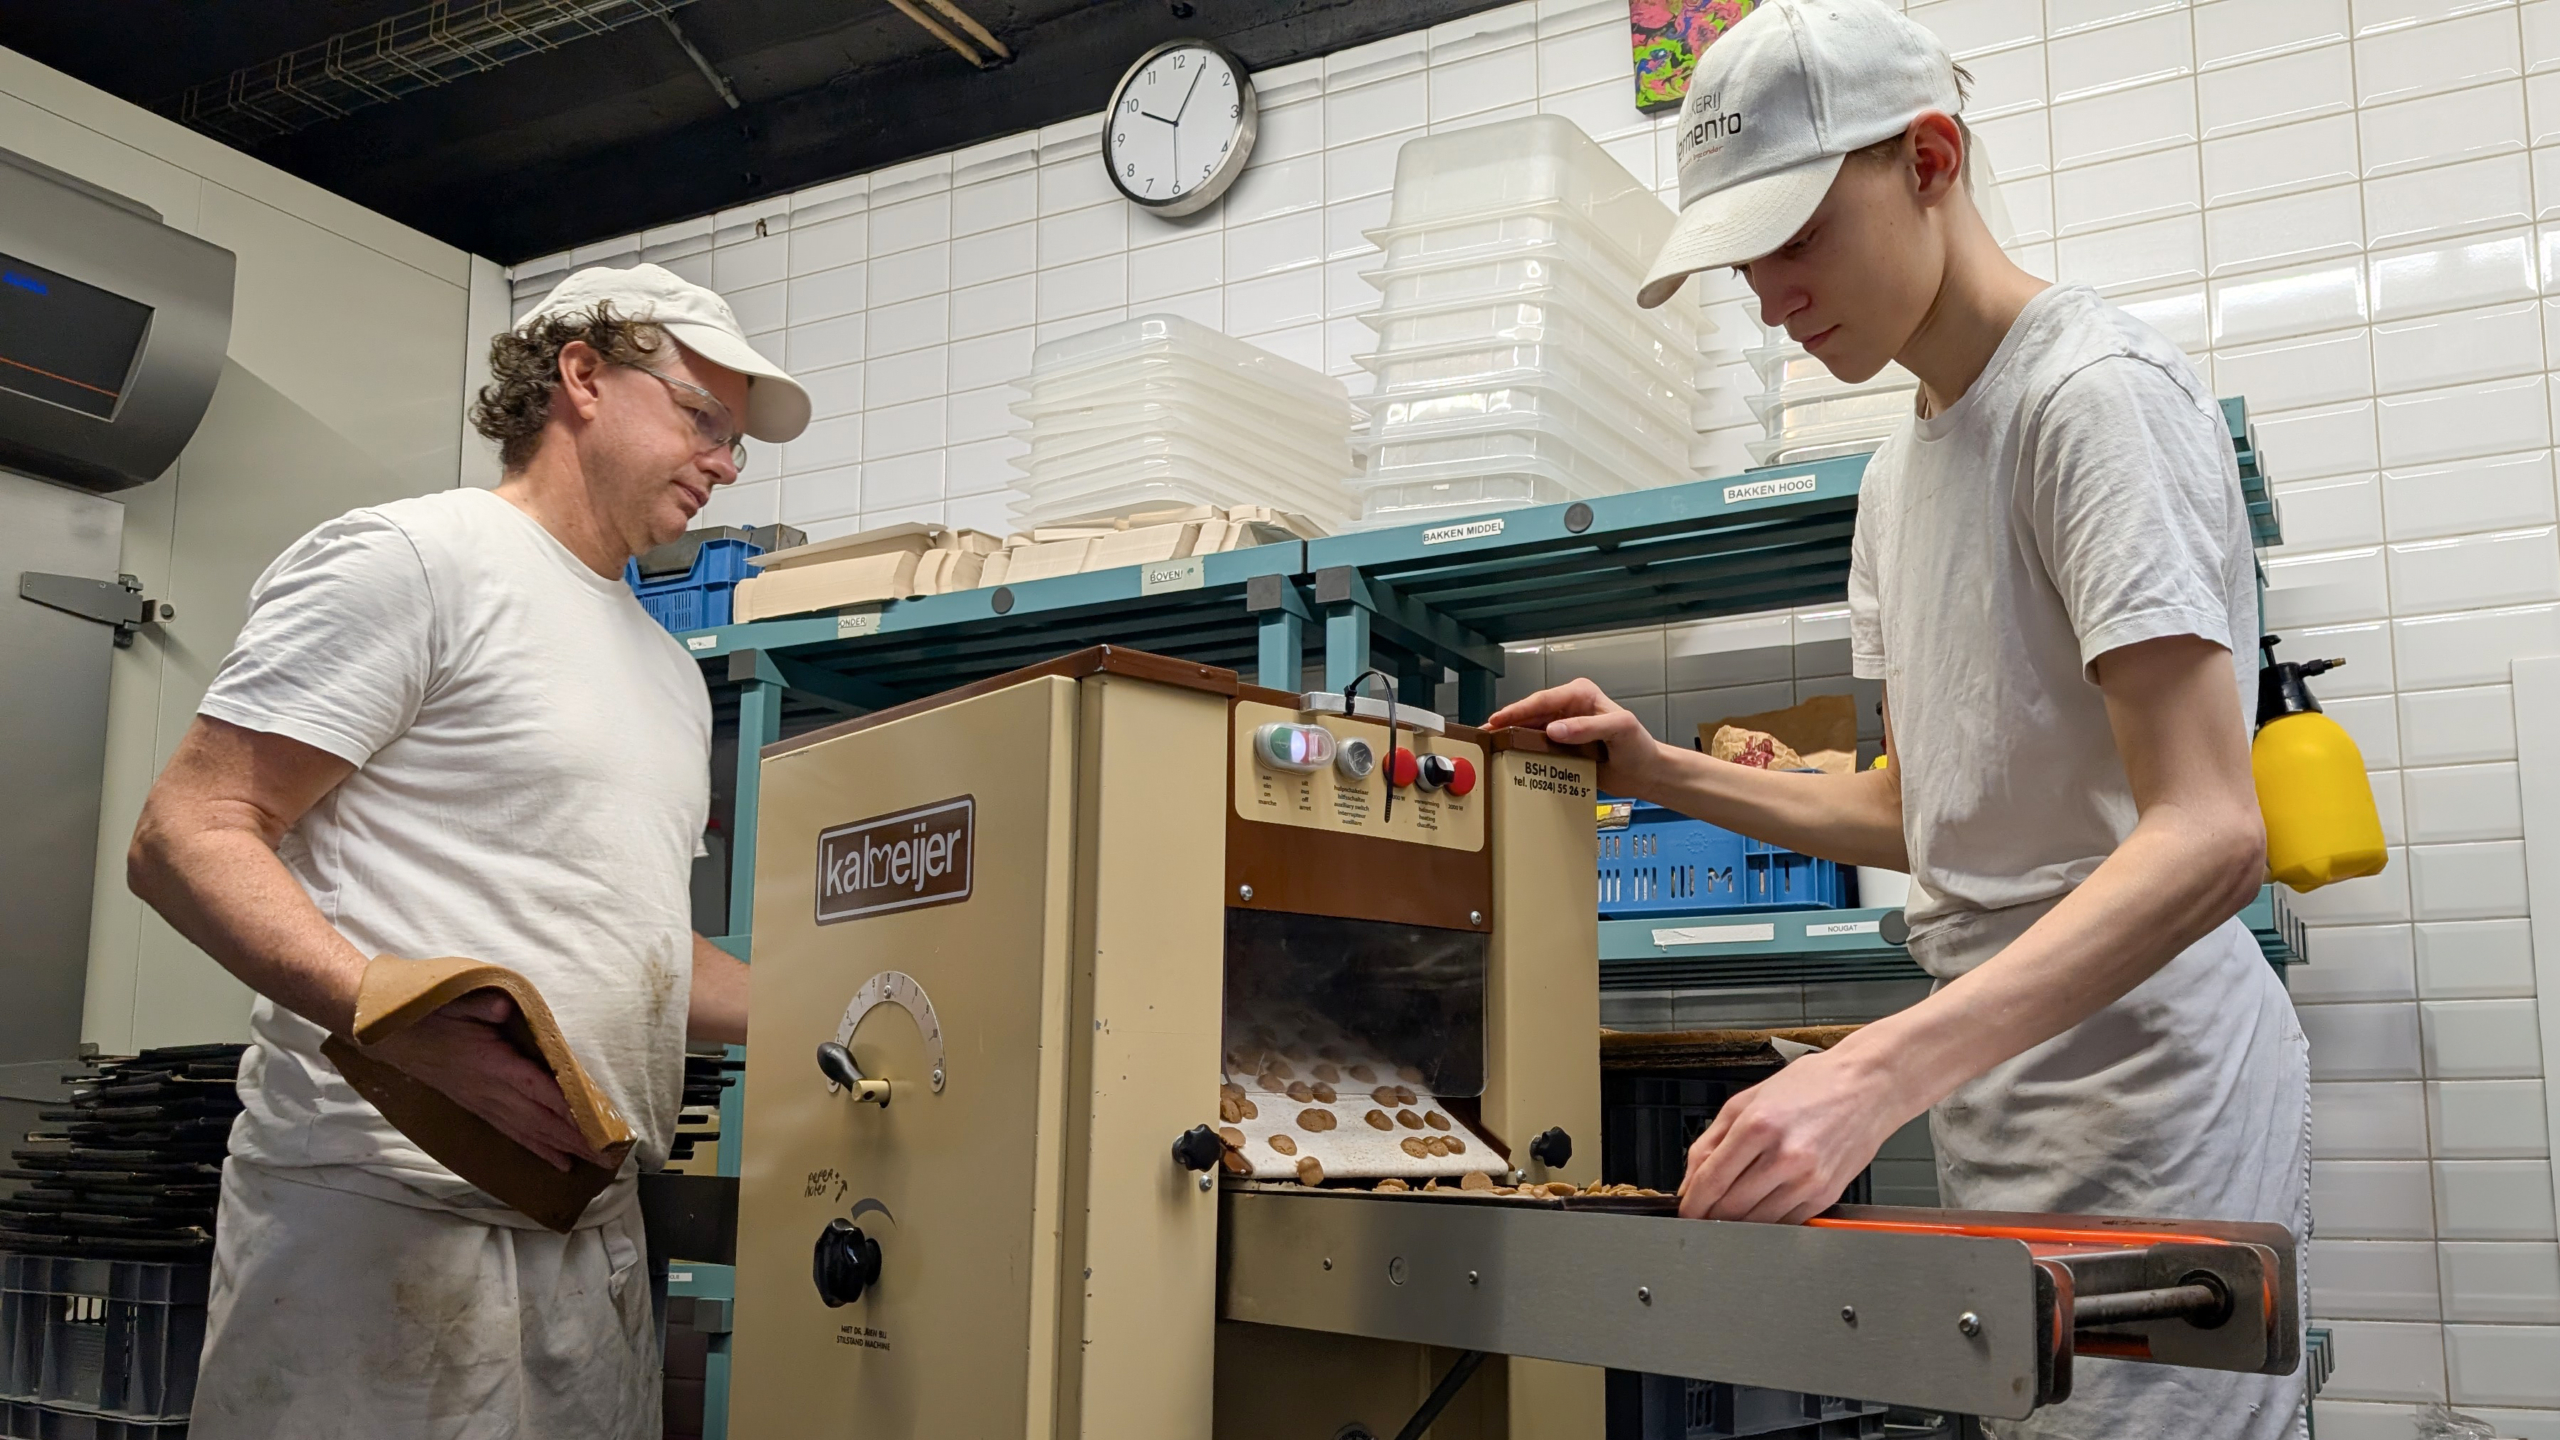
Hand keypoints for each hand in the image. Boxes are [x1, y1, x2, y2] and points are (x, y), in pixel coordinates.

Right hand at [362, 991, 610, 1172]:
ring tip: (591, 1163)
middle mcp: (491, 1091)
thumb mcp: (455, 1001)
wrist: (392, 1038)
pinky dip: (538, 1148)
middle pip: (541, 1119)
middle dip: (575, 1138)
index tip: (593, 1125)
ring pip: (530, 1131)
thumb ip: (481, 1005)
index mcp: (492, 1065)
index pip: (538, 1090)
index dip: (566, 1108)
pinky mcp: (478, 1108)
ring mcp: (484, 1103)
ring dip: (562, 1148)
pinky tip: (557, 1161)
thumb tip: (503, 1008)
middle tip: (607, 1155)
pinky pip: (514, 1133)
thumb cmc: (429, 1015)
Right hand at [1484, 678, 1668, 793]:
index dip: (1518, 710)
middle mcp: (1569, 707)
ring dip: (1512, 736)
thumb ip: (1588, 727)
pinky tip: (1508, 757)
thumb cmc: (1638, 747)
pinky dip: (1522, 750)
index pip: (1543, 700)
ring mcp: (1564, 726)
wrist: (1645, 772)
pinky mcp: (1562, 745)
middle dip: (1507, 722)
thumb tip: (1554, 729)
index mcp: (1581, 694)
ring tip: (1490, 746)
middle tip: (1485, 734)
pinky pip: (1537, 745)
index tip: (1498, 720)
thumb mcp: (1618, 729)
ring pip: (1530, 728)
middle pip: (1531, 712)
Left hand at [1677, 1047, 1907, 1222]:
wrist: (1868, 1086)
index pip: (1712, 1180)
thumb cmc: (1812, 1086)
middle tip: (1702, 1213)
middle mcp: (1784, 1155)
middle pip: (1731, 1207)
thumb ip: (1711, 1140)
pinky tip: (1762, 1206)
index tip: (1686, 1210)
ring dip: (1737, 1223)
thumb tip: (1691, 1179)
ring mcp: (1808, 1179)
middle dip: (1710, 1215)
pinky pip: (1787, 1222)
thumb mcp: (1748, 1100)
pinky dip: (1768, 1221)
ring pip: (1758, 1222)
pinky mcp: (1826, 1194)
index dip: (1692, 1203)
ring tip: (1730, 1210)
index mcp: (1759, 1125)